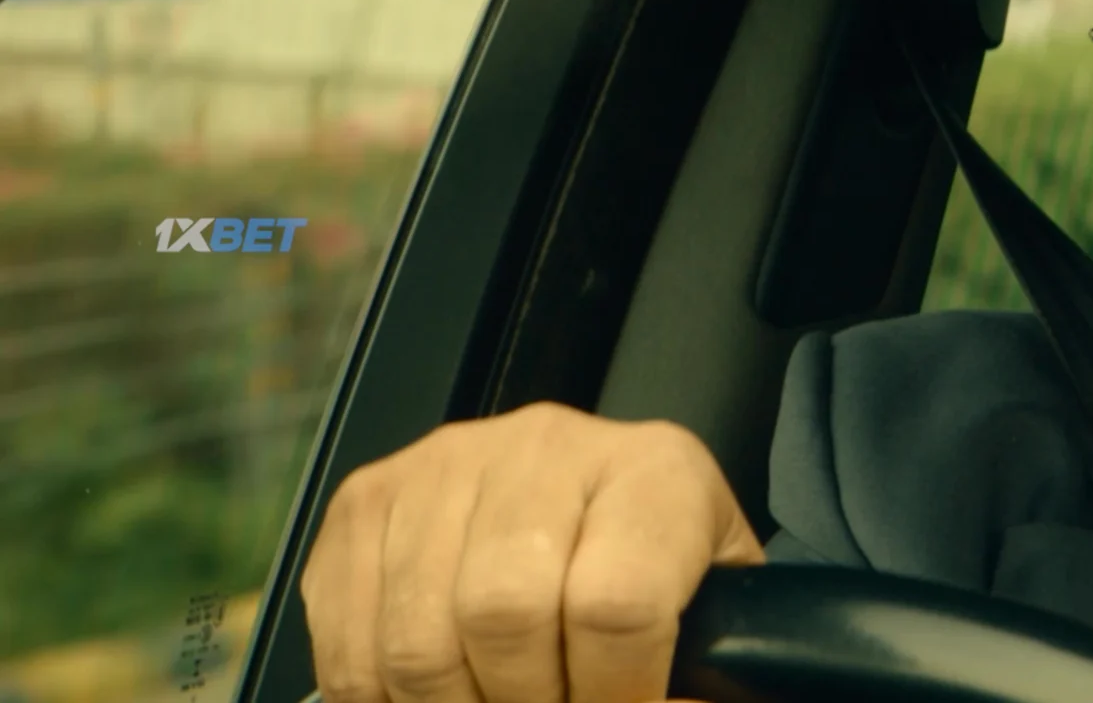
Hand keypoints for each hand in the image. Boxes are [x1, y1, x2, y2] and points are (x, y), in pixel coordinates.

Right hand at [302, 402, 764, 702]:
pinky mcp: (366, 500)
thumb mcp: (711, 605)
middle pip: (502, 615)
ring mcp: (443, 465)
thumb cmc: (662, 567)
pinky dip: (386, 700)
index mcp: (653, 470)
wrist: (599, 495)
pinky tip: (439, 696)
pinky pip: (350, 642)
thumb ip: (701, 667)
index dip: (614, 692)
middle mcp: (544, 447)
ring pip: (418, 642)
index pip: (616, 604)